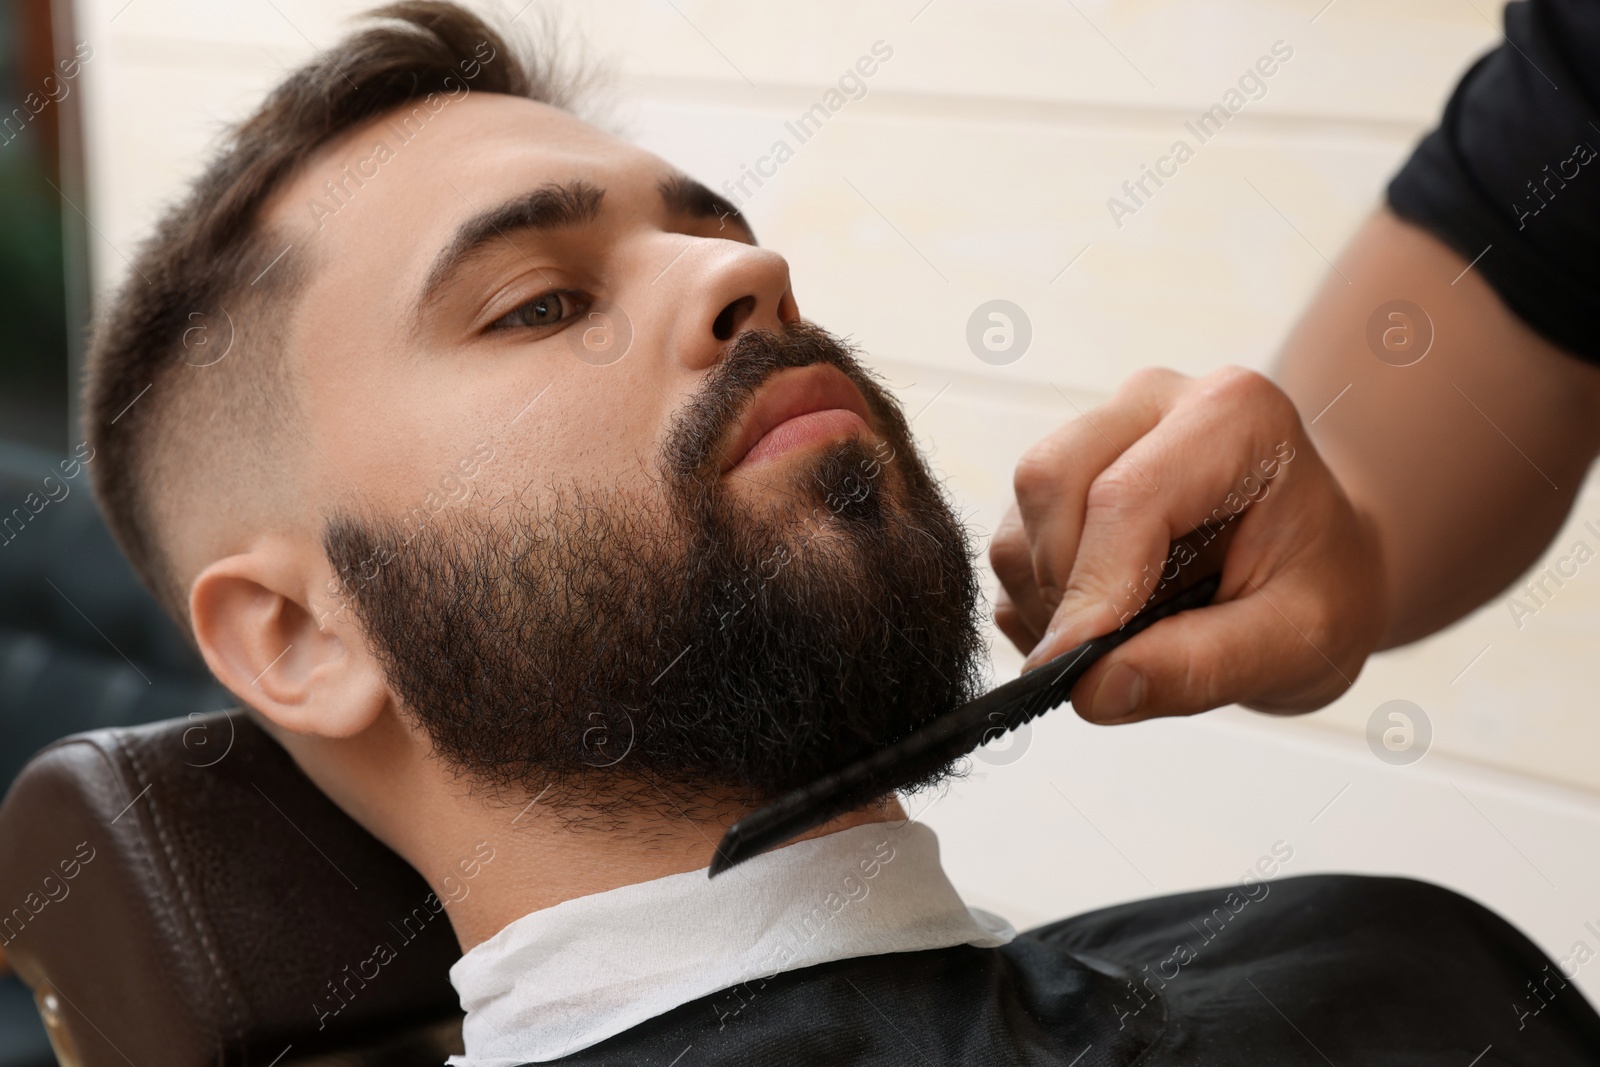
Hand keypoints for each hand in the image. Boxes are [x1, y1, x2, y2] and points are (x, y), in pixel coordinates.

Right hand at [990, 366, 1385, 722]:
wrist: (1319, 564)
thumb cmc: (1320, 588)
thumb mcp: (1297, 643)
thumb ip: (1201, 667)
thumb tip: (1092, 688)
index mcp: (1233, 416)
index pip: (1128, 495)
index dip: (1092, 588)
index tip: (1072, 668)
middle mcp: (1155, 403)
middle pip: (1051, 480)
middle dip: (1064, 586)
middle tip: (1108, 655)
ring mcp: (1102, 430)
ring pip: (1022, 513)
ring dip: (1047, 597)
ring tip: (1123, 638)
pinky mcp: (1065, 473)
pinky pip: (1014, 541)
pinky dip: (1038, 601)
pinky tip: (1104, 622)